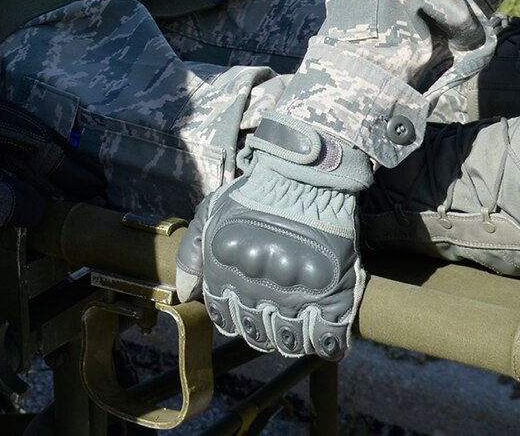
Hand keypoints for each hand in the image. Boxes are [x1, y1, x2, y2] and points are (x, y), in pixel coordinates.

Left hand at [0, 42, 103, 225]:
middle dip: (64, 176)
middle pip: (36, 151)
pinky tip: (8, 198)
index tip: (101, 194)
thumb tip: (38, 216)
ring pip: (13, 157)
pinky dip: (6, 181)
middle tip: (91, 200)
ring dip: (36, 180)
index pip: (49, 149)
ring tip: (58, 205)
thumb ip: (0, 196)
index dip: (75, 174)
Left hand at [174, 117, 369, 359]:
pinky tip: (322, 335)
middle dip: (261, 327)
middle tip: (273, 310)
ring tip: (297, 321)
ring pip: (288, 341)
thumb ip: (191, 253)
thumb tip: (185, 293)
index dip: (232, 313)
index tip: (245, 302)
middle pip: (255, 333)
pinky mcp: (334, 297)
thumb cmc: (256, 193)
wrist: (306, 176)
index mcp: (227, 274)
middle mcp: (258, 291)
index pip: (223, 316)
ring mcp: (296, 297)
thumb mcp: (212, 213)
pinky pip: (327, 339)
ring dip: (290, 338)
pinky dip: (326, 344)